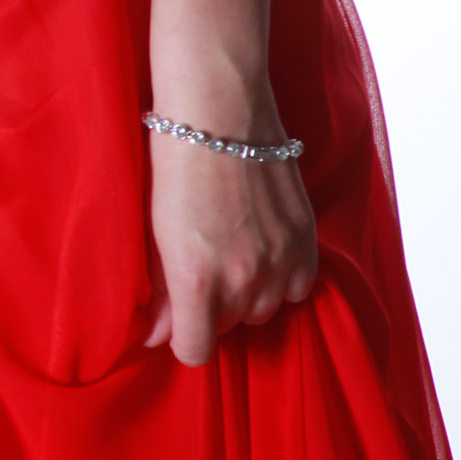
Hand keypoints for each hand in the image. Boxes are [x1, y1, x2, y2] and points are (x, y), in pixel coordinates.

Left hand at [144, 118, 318, 365]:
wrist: (219, 109)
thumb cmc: (175, 164)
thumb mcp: (156, 231)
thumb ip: (161, 291)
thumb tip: (155, 336)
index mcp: (196, 279)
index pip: (195, 350)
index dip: (180, 339)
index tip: (174, 323)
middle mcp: (243, 278)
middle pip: (229, 328)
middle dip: (211, 309)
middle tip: (199, 267)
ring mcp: (279, 259)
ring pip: (264, 310)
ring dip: (247, 294)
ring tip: (229, 253)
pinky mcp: (305, 238)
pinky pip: (299, 287)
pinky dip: (282, 278)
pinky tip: (263, 251)